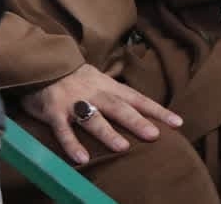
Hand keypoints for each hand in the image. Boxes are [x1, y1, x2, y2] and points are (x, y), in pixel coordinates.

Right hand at [20, 63, 182, 164]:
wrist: (43, 63)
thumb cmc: (75, 77)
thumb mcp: (99, 80)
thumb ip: (116, 94)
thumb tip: (139, 108)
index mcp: (109, 86)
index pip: (138, 99)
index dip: (158, 111)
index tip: (178, 123)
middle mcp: (96, 93)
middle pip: (120, 108)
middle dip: (138, 121)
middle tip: (155, 135)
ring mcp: (75, 102)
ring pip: (94, 118)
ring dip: (108, 133)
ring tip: (123, 148)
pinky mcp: (54, 112)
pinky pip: (64, 130)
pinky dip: (72, 144)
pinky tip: (82, 158)